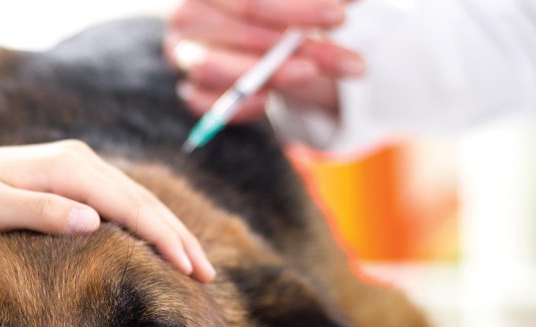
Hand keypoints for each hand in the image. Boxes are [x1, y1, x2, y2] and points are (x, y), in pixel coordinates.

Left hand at [0, 140, 214, 281]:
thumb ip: (39, 212)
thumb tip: (92, 222)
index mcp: (68, 167)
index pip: (131, 206)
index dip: (165, 240)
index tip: (191, 271)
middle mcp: (79, 161)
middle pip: (143, 202)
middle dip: (179, 239)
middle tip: (208, 277)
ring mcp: (77, 169)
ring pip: (137, 203)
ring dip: (168, 234)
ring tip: (195, 266)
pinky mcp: (71, 181)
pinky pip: (120, 205)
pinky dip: (146, 227)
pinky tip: (157, 247)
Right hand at [166, 0, 363, 121]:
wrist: (248, 30)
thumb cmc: (272, 7)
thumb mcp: (289, 2)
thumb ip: (311, 1)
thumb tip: (352, 0)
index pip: (251, 0)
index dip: (298, 9)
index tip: (341, 18)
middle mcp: (187, 14)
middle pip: (244, 33)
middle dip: (299, 48)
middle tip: (348, 62)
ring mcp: (183, 54)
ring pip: (217, 69)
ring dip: (272, 76)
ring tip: (310, 76)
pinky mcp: (188, 88)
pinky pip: (205, 104)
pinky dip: (237, 107)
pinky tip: (269, 100)